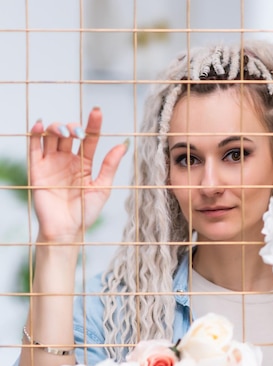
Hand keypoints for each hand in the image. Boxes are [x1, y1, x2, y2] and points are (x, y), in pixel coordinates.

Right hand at [29, 107, 127, 242]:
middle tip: (78, 133)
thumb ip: (110, 166)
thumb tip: (123, 145)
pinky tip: (40, 126)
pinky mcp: (37, 169)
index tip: (97, 112)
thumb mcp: (102, 188)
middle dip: (73, 127)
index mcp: (83, 163)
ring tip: (63, 132)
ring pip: (51, 136)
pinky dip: (35, 134)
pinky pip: (33, 147)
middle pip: (67, 133)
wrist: (67, 230)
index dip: (93, 125)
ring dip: (56, 127)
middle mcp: (66, 160)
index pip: (89, 139)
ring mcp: (51, 163)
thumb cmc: (85, 213)